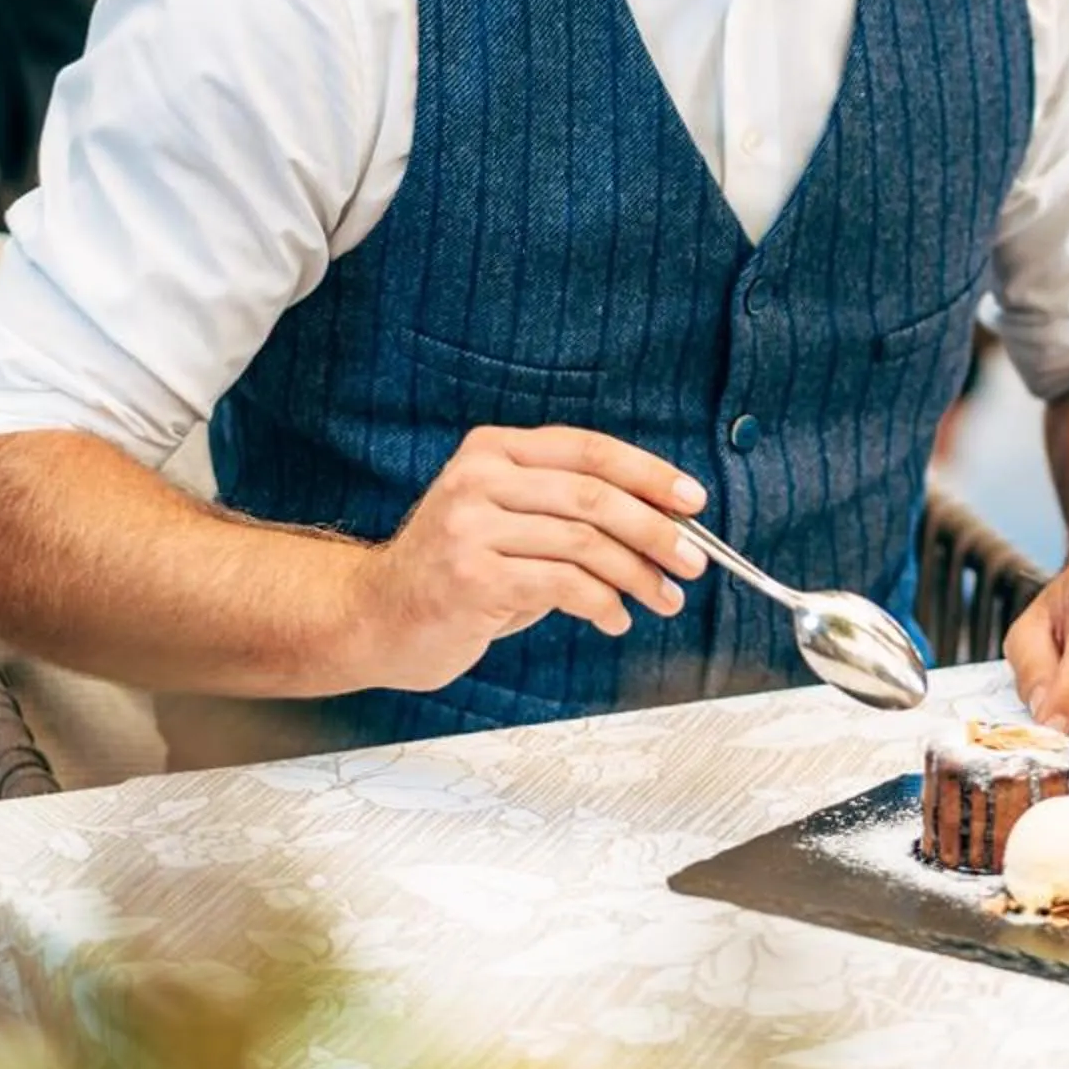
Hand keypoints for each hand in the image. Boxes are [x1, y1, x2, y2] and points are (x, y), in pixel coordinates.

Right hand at [355, 425, 710, 693]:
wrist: (375, 617)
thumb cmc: (458, 571)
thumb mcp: (509, 520)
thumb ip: (568, 510)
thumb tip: (664, 522)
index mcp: (493, 451)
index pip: (589, 449)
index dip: (649, 473)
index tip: (693, 501)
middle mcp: (479, 479)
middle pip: (593, 496)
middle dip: (656, 530)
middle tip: (693, 561)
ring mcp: (470, 528)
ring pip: (585, 543)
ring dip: (638, 575)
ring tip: (663, 598)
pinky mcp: (471, 578)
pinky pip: (563, 586)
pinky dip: (604, 604)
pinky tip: (616, 619)